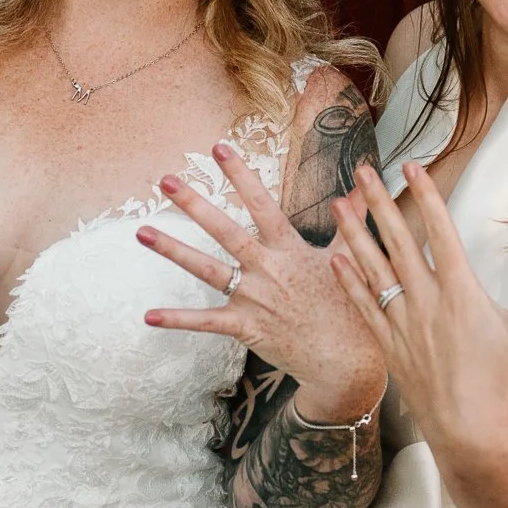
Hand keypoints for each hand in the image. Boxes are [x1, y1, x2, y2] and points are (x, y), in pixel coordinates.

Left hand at [140, 140, 385, 419]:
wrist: (347, 358)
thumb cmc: (350, 306)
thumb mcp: (351, 256)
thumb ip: (352, 217)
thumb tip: (365, 184)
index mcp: (289, 249)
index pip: (261, 204)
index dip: (240, 175)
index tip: (219, 148)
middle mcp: (267, 268)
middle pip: (224, 230)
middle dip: (194, 203)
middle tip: (165, 180)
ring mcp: (253, 297)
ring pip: (206, 268)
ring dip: (172, 250)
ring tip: (142, 231)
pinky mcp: (245, 326)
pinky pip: (205, 321)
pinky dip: (177, 319)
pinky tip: (148, 315)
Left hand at [331, 161, 507, 470]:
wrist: (471, 436)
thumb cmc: (503, 386)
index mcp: (461, 293)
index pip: (440, 231)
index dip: (426, 195)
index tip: (411, 167)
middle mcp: (426, 302)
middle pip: (398, 242)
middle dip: (379, 203)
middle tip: (361, 172)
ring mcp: (403, 325)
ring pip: (373, 269)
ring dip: (355, 234)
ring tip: (339, 204)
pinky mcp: (390, 347)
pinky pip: (364, 306)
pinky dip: (350, 281)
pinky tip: (336, 260)